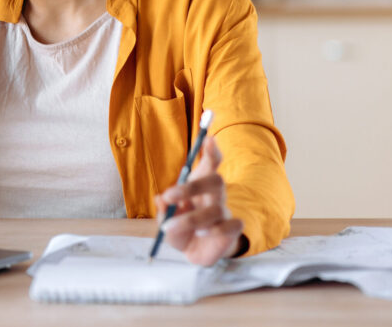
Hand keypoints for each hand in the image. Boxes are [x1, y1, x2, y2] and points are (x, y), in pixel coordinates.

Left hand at [153, 136, 245, 265]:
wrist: (194, 253)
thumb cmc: (179, 229)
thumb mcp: (165, 220)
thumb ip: (163, 210)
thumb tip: (159, 199)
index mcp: (198, 186)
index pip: (209, 164)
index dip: (212, 151)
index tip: (209, 138)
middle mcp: (214, 195)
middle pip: (215, 181)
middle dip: (192, 186)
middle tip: (169, 195)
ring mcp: (224, 211)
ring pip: (216, 208)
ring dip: (191, 218)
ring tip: (171, 227)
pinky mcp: (232, 229)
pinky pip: (231, 224)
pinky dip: (214, 229)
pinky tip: (200, 234)